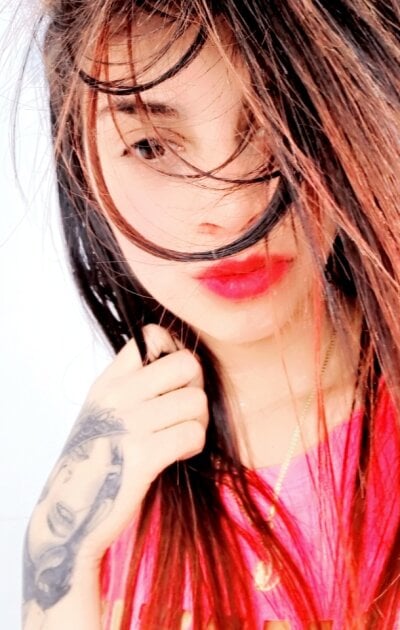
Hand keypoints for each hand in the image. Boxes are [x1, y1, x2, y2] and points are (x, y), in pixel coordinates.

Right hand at [23, 325, 207, 611]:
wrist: (69, 514)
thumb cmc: (93, 461)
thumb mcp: (102, 411)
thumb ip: (131, 384)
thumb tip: (179, 363)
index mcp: (108, 381)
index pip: (153, 335)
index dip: (176, 353)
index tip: (174, 381)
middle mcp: (117, 396)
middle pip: (187, 364)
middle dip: (197, 387)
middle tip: (185, 410)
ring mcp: (129, 424)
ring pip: (196, 401)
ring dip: (198, 422)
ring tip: (179, 437)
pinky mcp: (142, 456)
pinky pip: (193, 433)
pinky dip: (193, 445)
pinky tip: (177, 455)